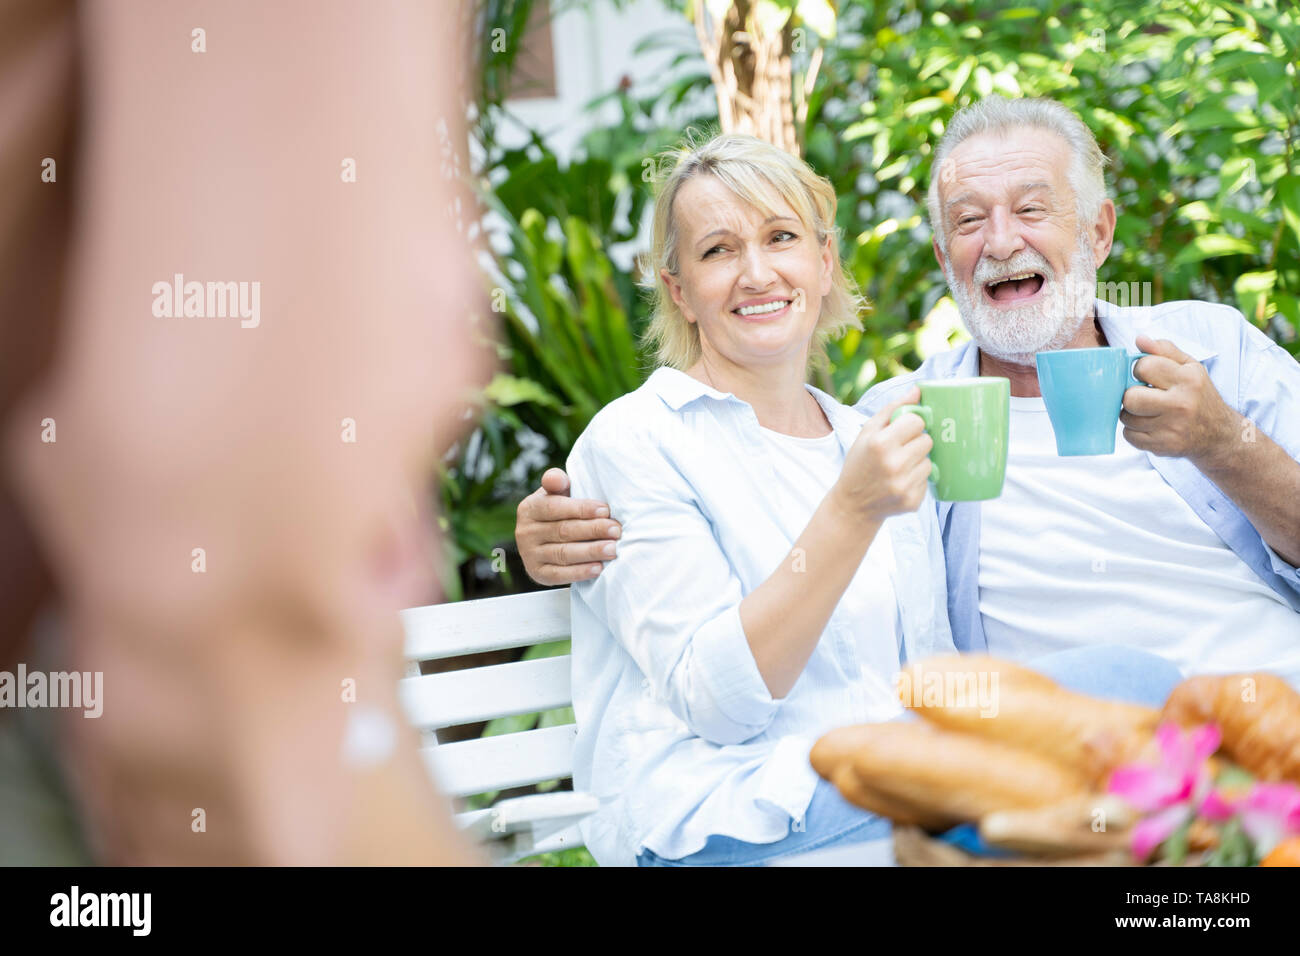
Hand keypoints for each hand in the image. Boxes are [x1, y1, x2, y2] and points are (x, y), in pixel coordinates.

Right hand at [515, 467, 622, 585]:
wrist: (545, 540)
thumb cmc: (559, 511)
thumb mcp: (557, 493)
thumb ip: (557, 482)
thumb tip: (555, 478)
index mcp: (529, 508)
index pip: (555, 507)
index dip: (581, 509)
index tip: (605, 510)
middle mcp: (525, 532)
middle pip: (563, 531)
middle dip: (593, 530)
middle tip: (616, 531)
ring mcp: (529, 554)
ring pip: (563, 553)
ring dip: (591, 552)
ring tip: (613, 549)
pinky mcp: (537, 573)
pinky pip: (560, 575)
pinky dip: (580, 572)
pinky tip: (598, 568)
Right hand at [832, 387, 933, 522]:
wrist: (853, 505)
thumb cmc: (859, 463)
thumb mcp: (867, 432)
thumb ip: (893, 408)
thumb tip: (918, 390)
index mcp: (880, 443)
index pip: (917, 421)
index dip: (911, 424)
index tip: (901, 431)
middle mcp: (894, 464)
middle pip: (927, 440)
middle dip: (915, 443)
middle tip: (899, 450)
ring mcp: (904, 485)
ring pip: (929, 461)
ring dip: (917, 462)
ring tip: (898, 468)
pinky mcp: (912, 501)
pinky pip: (927, 480)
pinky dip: (916, 480)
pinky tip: (899, 483)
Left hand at [1121, 336, 1240, 465]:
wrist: (1218, 434)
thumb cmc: (1198, 395)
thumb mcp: (1190, 367)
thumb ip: (1164, 350)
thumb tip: (1139, 339)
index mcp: (1189, 379)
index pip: (1144, 367)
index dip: (1140, 370)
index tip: (1148, 376)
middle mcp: (1181, 404)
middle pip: (1130, 397)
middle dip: (1132, 394)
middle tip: (1144, 395)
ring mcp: (1172, 428)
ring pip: (1126, 417)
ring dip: (1132, 413)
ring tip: (1149, 411)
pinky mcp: (1163, 447)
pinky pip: (1129, 436)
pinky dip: (1134, 431)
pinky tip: (1151, 425)